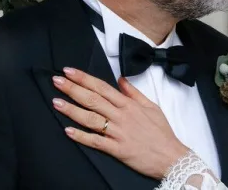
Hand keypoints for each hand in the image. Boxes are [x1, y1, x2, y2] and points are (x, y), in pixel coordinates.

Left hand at [51, 68, 189, 178]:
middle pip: (93, 99)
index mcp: (129, 104)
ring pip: (91, 119)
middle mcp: (121, 116)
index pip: (102, 87)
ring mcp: (118, 132)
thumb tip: (121, 80)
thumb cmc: (161, 132)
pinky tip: (68, 131)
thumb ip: (134, 93)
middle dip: (72, 89)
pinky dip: (81, 136)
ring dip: (72, 110)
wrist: (170, 155)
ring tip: (56, 102)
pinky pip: (96, 141)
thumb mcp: (151, 106)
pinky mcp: (117, 149)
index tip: (69, 71)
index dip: (84, 79)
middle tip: (56, 81)